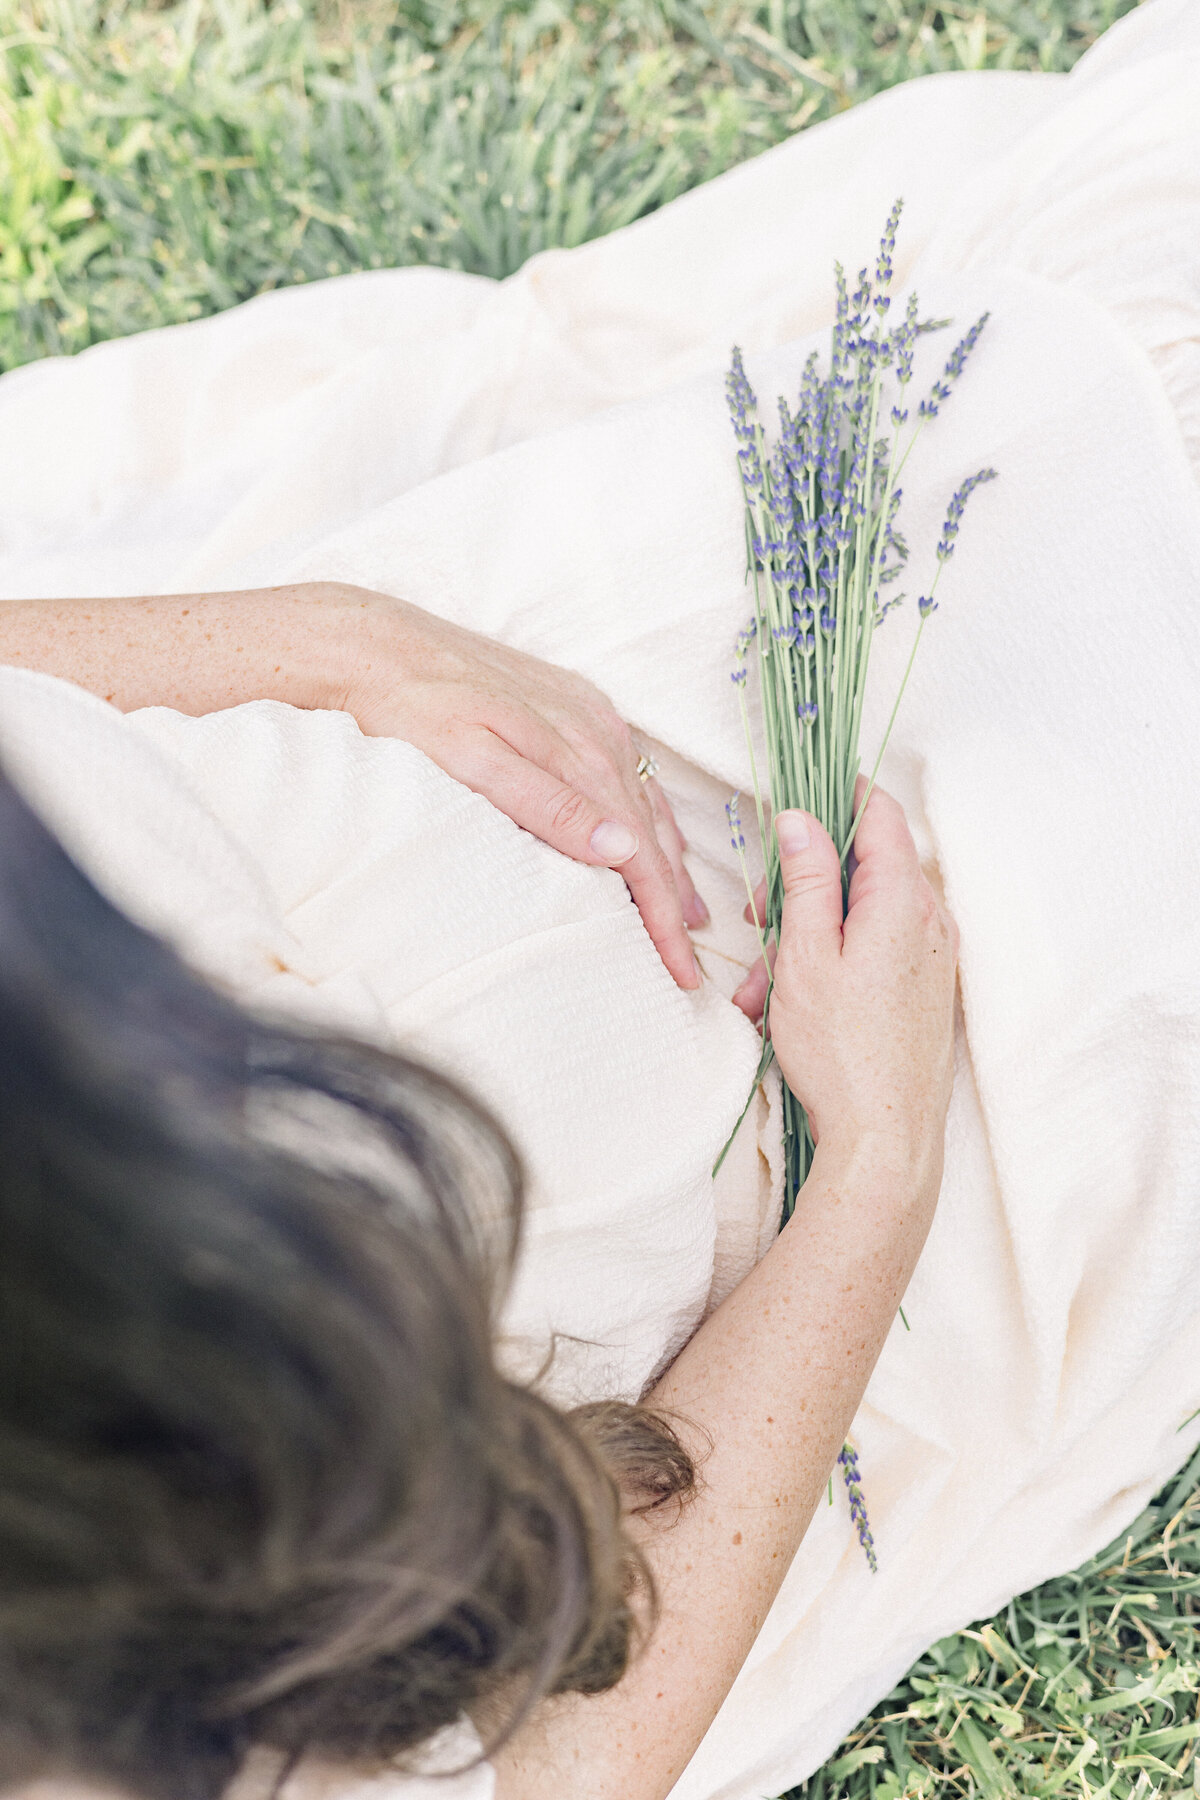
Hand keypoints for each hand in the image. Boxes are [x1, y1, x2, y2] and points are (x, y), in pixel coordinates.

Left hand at [336, 587, 707, 989]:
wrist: (376, 645)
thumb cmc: (412, 709)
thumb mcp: (471, 760)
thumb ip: (545, 803)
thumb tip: (621, 847)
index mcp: (580, 752)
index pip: (640, 852)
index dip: (662, 916)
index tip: (680, 968)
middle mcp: (597, 732)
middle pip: (652, 832)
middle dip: (675, 900)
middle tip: (688, 962)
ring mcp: (589, 716)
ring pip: (646, 802)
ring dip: (668, 860)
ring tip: (687, 912)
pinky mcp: (573, 703)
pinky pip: (628, 772)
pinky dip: (646, 816)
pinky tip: (647, 836)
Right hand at [733, 779, 957, 1173]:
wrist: (886, 1138)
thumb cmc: (841, 1051)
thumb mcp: (805, 955)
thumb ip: (805, 879)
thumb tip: (801, 817)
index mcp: (904, 899)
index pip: (879, 812)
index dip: (834, 798)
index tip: (792, 810)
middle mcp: (931, 919)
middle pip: (864, 865)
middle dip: (803, 885)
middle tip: (759, 920)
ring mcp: (934, 955)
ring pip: (861, 914)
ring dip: (807, 936)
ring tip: (761, 988)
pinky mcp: (925, 987)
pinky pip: (875, 950)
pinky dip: (831, 962)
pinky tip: (788, 1004)